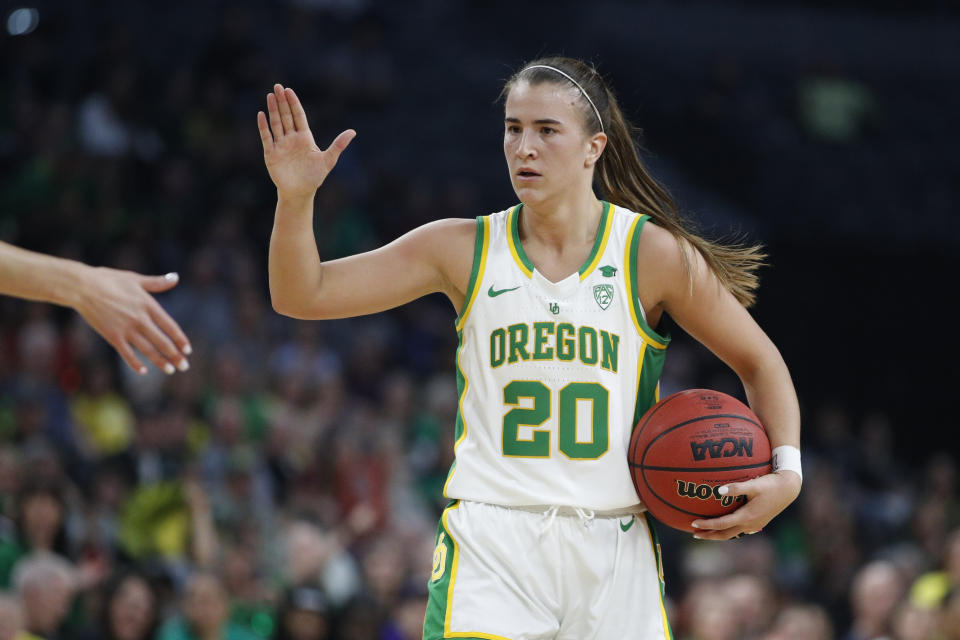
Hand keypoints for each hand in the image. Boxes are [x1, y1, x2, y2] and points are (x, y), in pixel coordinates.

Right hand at [73, 266, 190, 374]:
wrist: (82, 286)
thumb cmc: (109, 280)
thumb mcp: (135, 279)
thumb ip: (157, 282)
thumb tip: (176, 278)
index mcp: (148, 305)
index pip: (170, 326)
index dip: (180, 339)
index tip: (188, 350)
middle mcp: (140, 319)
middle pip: (162, 341)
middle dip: (175, 355)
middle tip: (185, 366)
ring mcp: (126, 329)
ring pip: (147, 350)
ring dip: (160, 361)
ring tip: (171, 370)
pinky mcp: (112, 336)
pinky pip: (126, 353)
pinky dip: (135, 363)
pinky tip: (143, 371)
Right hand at [258, 84, 355, 200]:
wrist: (300, 192)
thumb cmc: (315, 177)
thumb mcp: (328, 160)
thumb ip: (338, 145)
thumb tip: (353, 131)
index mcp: (305, 137)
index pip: (298, 116)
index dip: (294, 103)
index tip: (289, 90)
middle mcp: (291, 138)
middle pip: (286, 116)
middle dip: (282, 102)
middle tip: (277, 86)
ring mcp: (281, 145)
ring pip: (276, 123)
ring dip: (272, 110)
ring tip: (270, 95)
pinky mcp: (271, 153)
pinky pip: (267, 137)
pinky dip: (263, 127)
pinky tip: (261, 114)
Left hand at [690, 471, 800, 539]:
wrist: (789, 489)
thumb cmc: (771, 484)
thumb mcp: (753, 484)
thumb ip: (736, 488)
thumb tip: (718, 491)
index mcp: (746, 517)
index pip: (721, 524)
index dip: (706, 525)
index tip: (693, 523)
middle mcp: (749, 524)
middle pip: (725, 535)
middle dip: (709, 535)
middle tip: (694, 534)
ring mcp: (754, 525)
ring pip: (732, 534)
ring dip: (718, 534)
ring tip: (705, 532)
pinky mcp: (758, 522)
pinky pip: (739, 530)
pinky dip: (727, 530)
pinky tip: (723, 525)